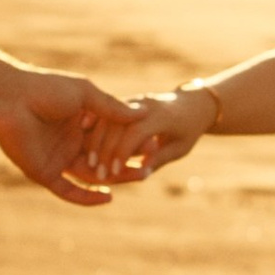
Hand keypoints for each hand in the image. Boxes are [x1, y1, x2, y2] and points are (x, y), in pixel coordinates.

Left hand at [0, 69, 158, 207]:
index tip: (153, 144)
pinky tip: (109, 197)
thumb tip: (142, 114)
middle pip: (103, 159)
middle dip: (125, 164)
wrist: (10, 100)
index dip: (130, 142)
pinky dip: (88, 197)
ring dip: (113, 179)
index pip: (110, 138)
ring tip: (136, 179)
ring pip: (91, 176)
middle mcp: (70, 142)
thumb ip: (111, 107)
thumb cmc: (45, 89)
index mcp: (79, 122)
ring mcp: (58, 159)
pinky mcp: (45, 173)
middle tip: (147, 168)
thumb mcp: (85, 94)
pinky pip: (69, 191)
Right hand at [67, 85, 216, 186]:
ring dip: (96, 140)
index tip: (113, 173)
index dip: (123, 153)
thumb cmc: (188, 130)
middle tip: (97, 174)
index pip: (136, 132)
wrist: (191, 104)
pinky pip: (106, 113)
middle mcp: (145, 104)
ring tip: (90, 163)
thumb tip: (142, 172)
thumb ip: (160, 158)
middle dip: (105, 150)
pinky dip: (95, 128)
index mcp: (162, 115)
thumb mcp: (180, 148)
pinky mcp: (125, 101)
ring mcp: (133, 101)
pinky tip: (84, 144)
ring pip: (108, 117)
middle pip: (117, 124)